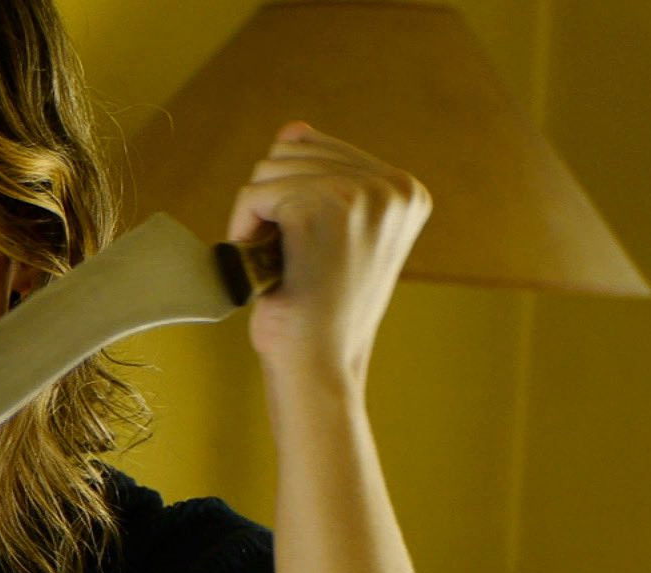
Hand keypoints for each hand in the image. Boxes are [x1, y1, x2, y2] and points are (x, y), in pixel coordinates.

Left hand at [226, 120, 430, 387]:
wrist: (318, 366)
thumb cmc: (317, 309)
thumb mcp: (329, 234)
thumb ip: (319, 178)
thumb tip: (294, 128)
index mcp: (406, 190)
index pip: (316, 147)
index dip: (290, 196)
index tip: (308, 247)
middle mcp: (394, 186)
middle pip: (290, 151)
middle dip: (272, 203)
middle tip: (288, 260)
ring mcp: (364, 193)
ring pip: (269, 168)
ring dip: (257, 218)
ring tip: (280, 265)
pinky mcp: (326, 206)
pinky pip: (255, 193)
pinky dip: (245, 229)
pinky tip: (264, 266)